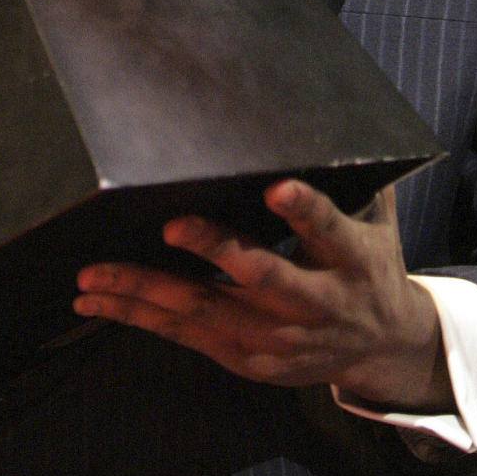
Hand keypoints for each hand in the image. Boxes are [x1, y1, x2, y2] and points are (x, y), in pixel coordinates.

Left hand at [74, 180, 452, 411]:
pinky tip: (100, 301)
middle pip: (261, 274)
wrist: (382, 348)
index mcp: (350, 257)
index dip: (303, 209)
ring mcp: (278, 335)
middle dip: (215, 248)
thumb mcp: (378, 220)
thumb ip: (355, 175)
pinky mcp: (249, 359)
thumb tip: (337, 117)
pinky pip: (187, 336)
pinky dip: (140, 317)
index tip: (276, 188)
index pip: (327, 226)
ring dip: (146, 290)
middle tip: (171, 226)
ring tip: (94, 273)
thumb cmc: (370, 264)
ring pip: (206, 309)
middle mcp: (315, 300)